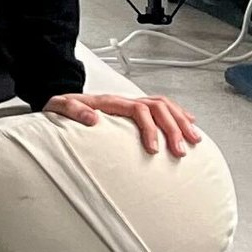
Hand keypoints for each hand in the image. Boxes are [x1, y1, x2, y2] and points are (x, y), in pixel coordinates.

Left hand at [46, 84, 201, 157]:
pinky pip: (161, 106)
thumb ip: (73, 111)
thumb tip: (92, 119)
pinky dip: (178, 114)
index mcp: (109, 101)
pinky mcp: (133, 109)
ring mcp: (130, 103)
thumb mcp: (59, 107)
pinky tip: (188, 122)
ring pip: (164, 105)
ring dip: (181, 121)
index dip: (149, 129)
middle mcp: (123, 100)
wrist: (57, 101)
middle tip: (180, 151)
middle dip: (173, 128)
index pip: (138, 110)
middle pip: (157, 107)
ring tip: (194, 139)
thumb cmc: (60, 108)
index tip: (155, 150)